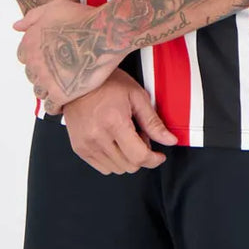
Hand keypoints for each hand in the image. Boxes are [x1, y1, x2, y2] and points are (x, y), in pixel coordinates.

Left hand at [13, 0, 126, 112]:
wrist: (103, 33)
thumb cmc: (83, 18)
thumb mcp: (54, 7)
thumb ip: (32, 16)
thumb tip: (17, 26)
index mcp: (30, 42)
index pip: (24, 56)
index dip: (37, 56)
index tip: (48, 56)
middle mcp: (35, 62)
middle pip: (32, 74)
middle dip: (43, 72)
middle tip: (59, 69)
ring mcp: (46, 80)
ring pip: (39, 91)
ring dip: (48, 89)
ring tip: (63, 83)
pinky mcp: (60, 94)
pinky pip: (51, 107)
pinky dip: (56, 105)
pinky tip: (65, 99)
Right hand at [63, 68, 177, 174]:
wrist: (78, 79)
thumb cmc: (107, 82)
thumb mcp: (136, 95)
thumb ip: (153, 122)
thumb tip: (169, 140)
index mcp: (114, 122)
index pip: (139, 156)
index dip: (154, 159)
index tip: (159, 155)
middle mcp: (98, 137)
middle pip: (129, 166)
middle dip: (140, 154)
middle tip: (139, 134)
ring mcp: (86, 145)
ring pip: (117, 169)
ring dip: (127, 158)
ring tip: (124, 135)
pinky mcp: (79, 149)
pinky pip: (103, 167)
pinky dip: (113, 159)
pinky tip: (113, 141)